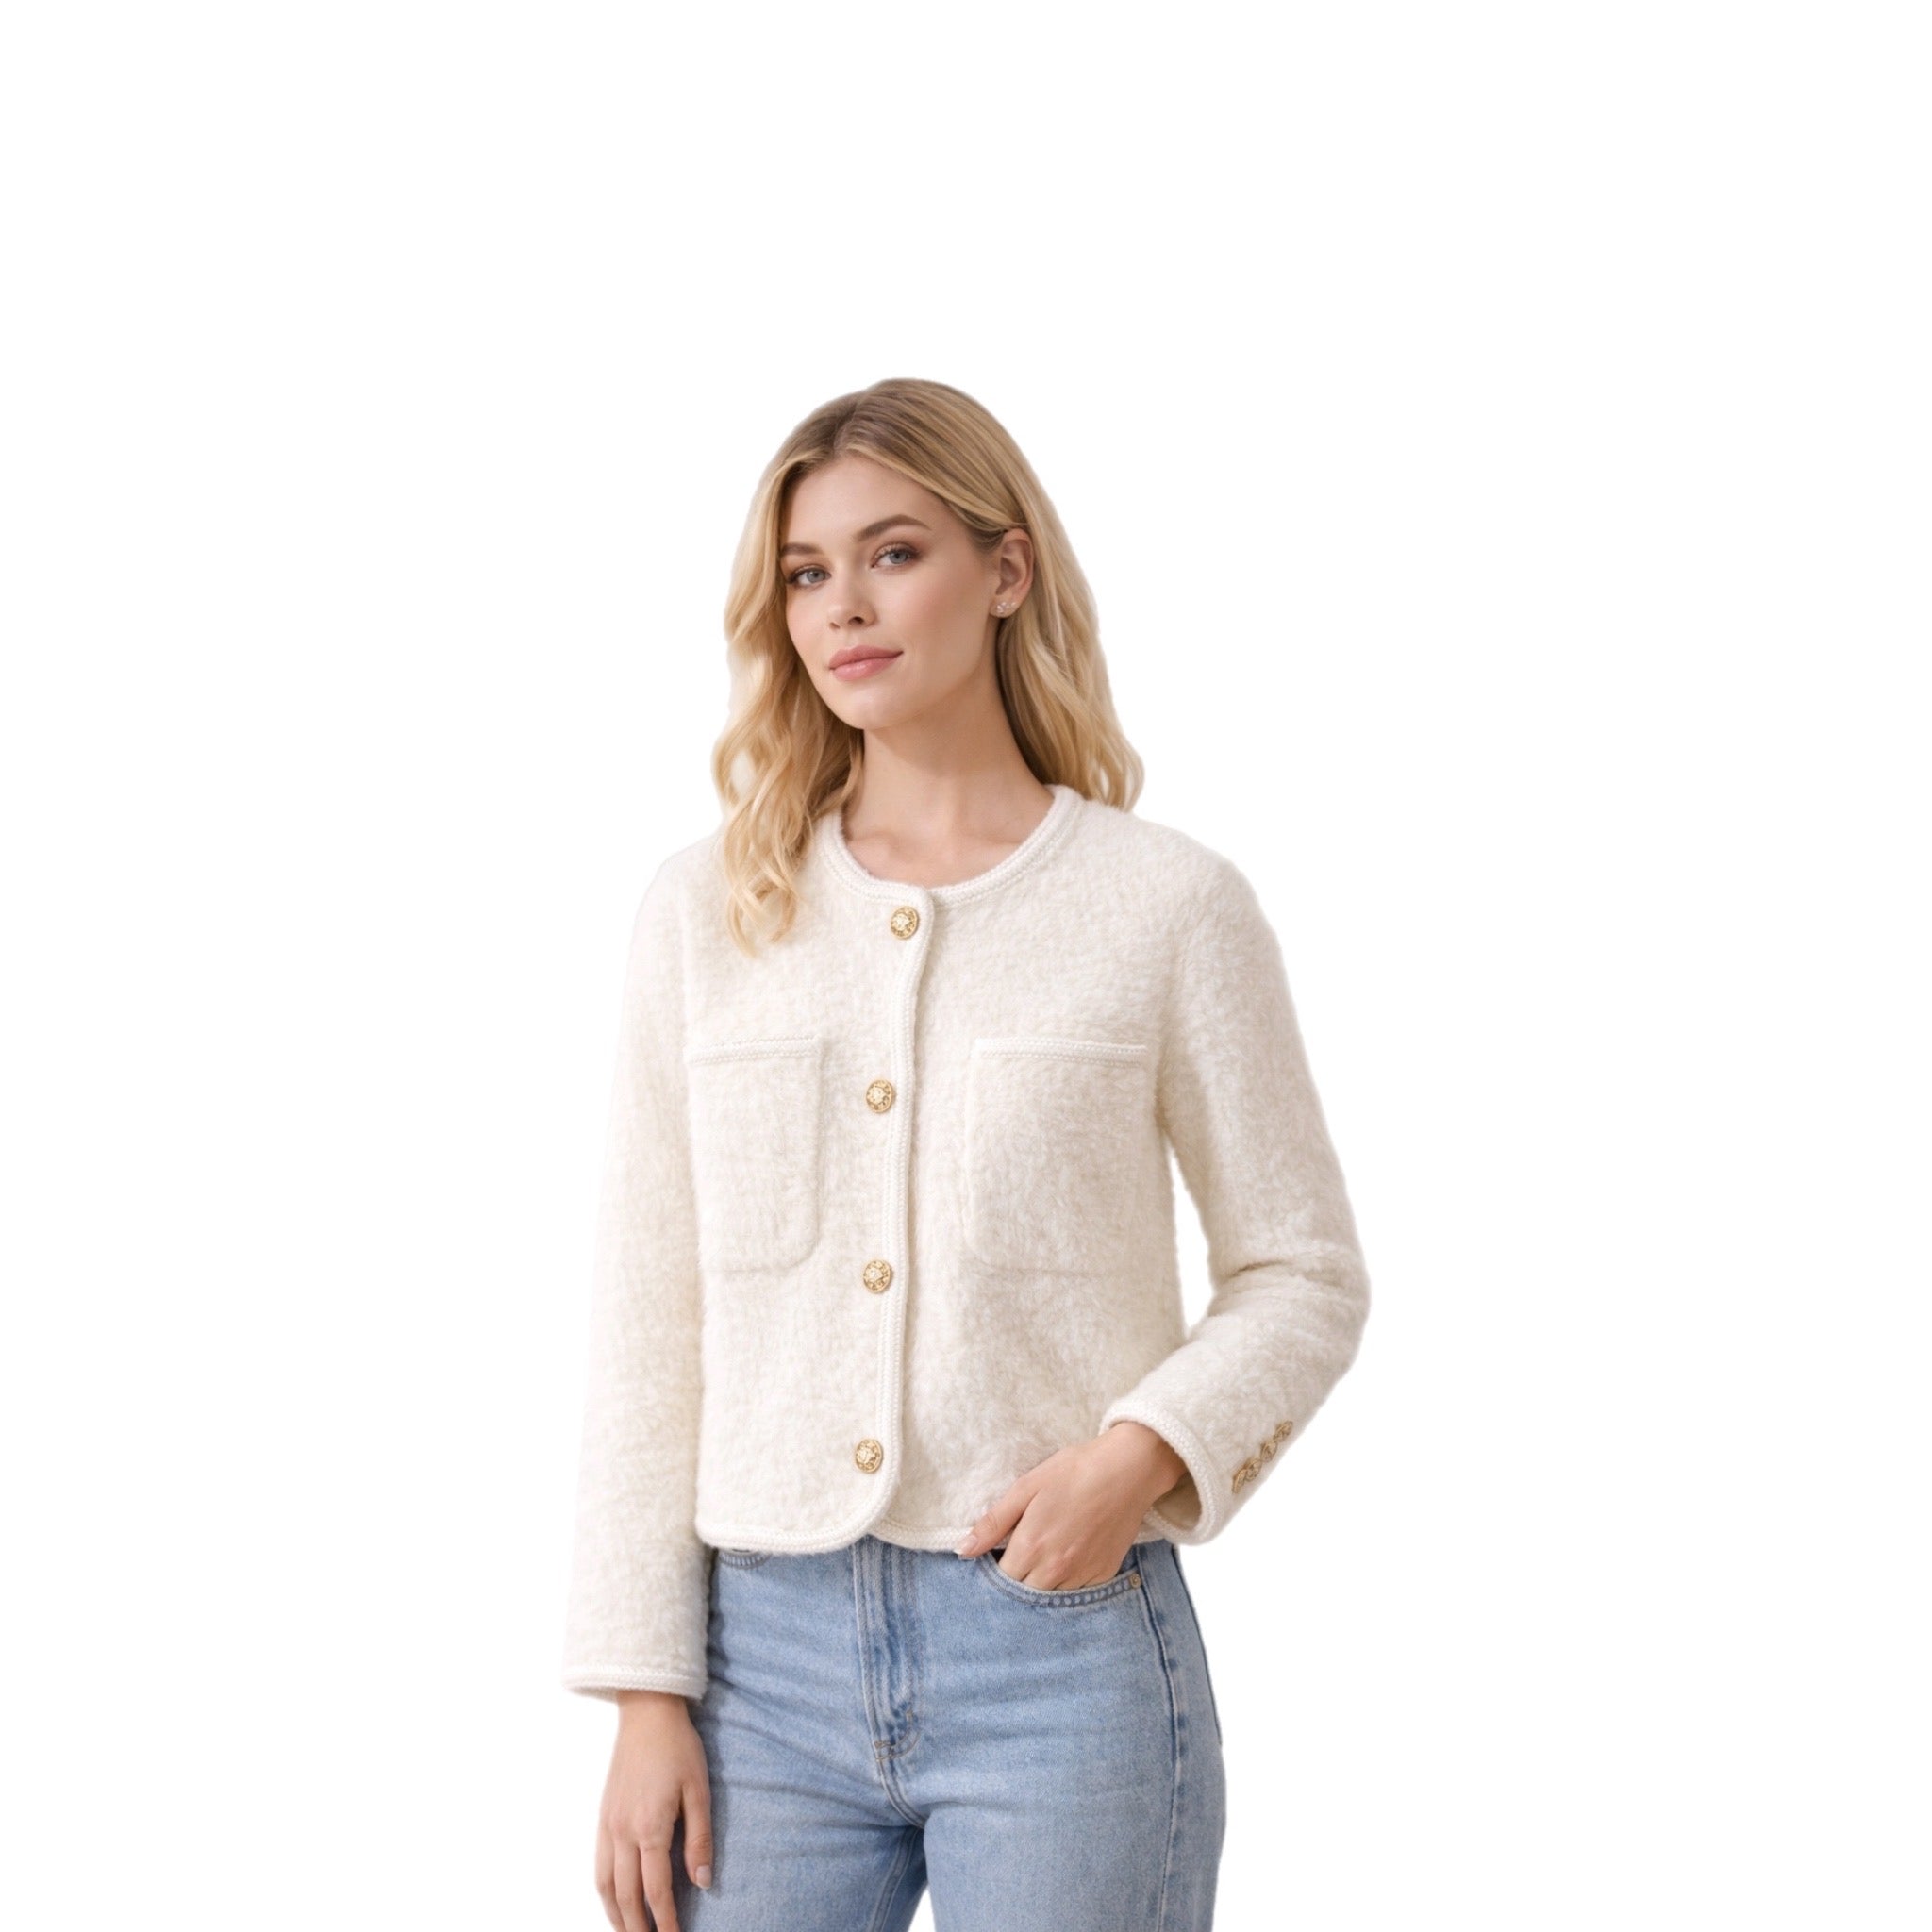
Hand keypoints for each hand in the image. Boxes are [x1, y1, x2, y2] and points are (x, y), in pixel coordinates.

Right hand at [596, 1690, 711, 1931]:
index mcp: (650, 1828)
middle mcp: (623, 1832)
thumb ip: (699, 1839)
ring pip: (605, 1885)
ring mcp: (608, 1825)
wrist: (646, 1713)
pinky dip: (604, 1891)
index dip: (666, 1921)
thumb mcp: (699, 1790)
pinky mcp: (602, 1816)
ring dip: (616, 1915)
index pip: (657, 1890)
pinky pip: (598, 1864)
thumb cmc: (678, 1748)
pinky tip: (613, 1900)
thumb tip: (702, 1883)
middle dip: (638, 1927)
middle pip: (627, 1896)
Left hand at [953, 1422, 1187, 1588]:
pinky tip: (1070, 1557)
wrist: (1128, 1469)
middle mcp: (1055, 1570)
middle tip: (1022, 1554)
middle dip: (1018, 1580)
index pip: (1001, 1579)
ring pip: (1050, 1597)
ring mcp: (1081, 1576)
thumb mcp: (1027, 1487)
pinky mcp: (1103, 1575)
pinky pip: (1077, 1593)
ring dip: (1042, 1584)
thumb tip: (964, 1550)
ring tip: (1046, 1555)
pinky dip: (1068, 1583)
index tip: (999, 1555)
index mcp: (1031, 1547)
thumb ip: (994, 1523)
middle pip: (1024, 1594)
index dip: (995, 1569)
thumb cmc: (1074, 1471)